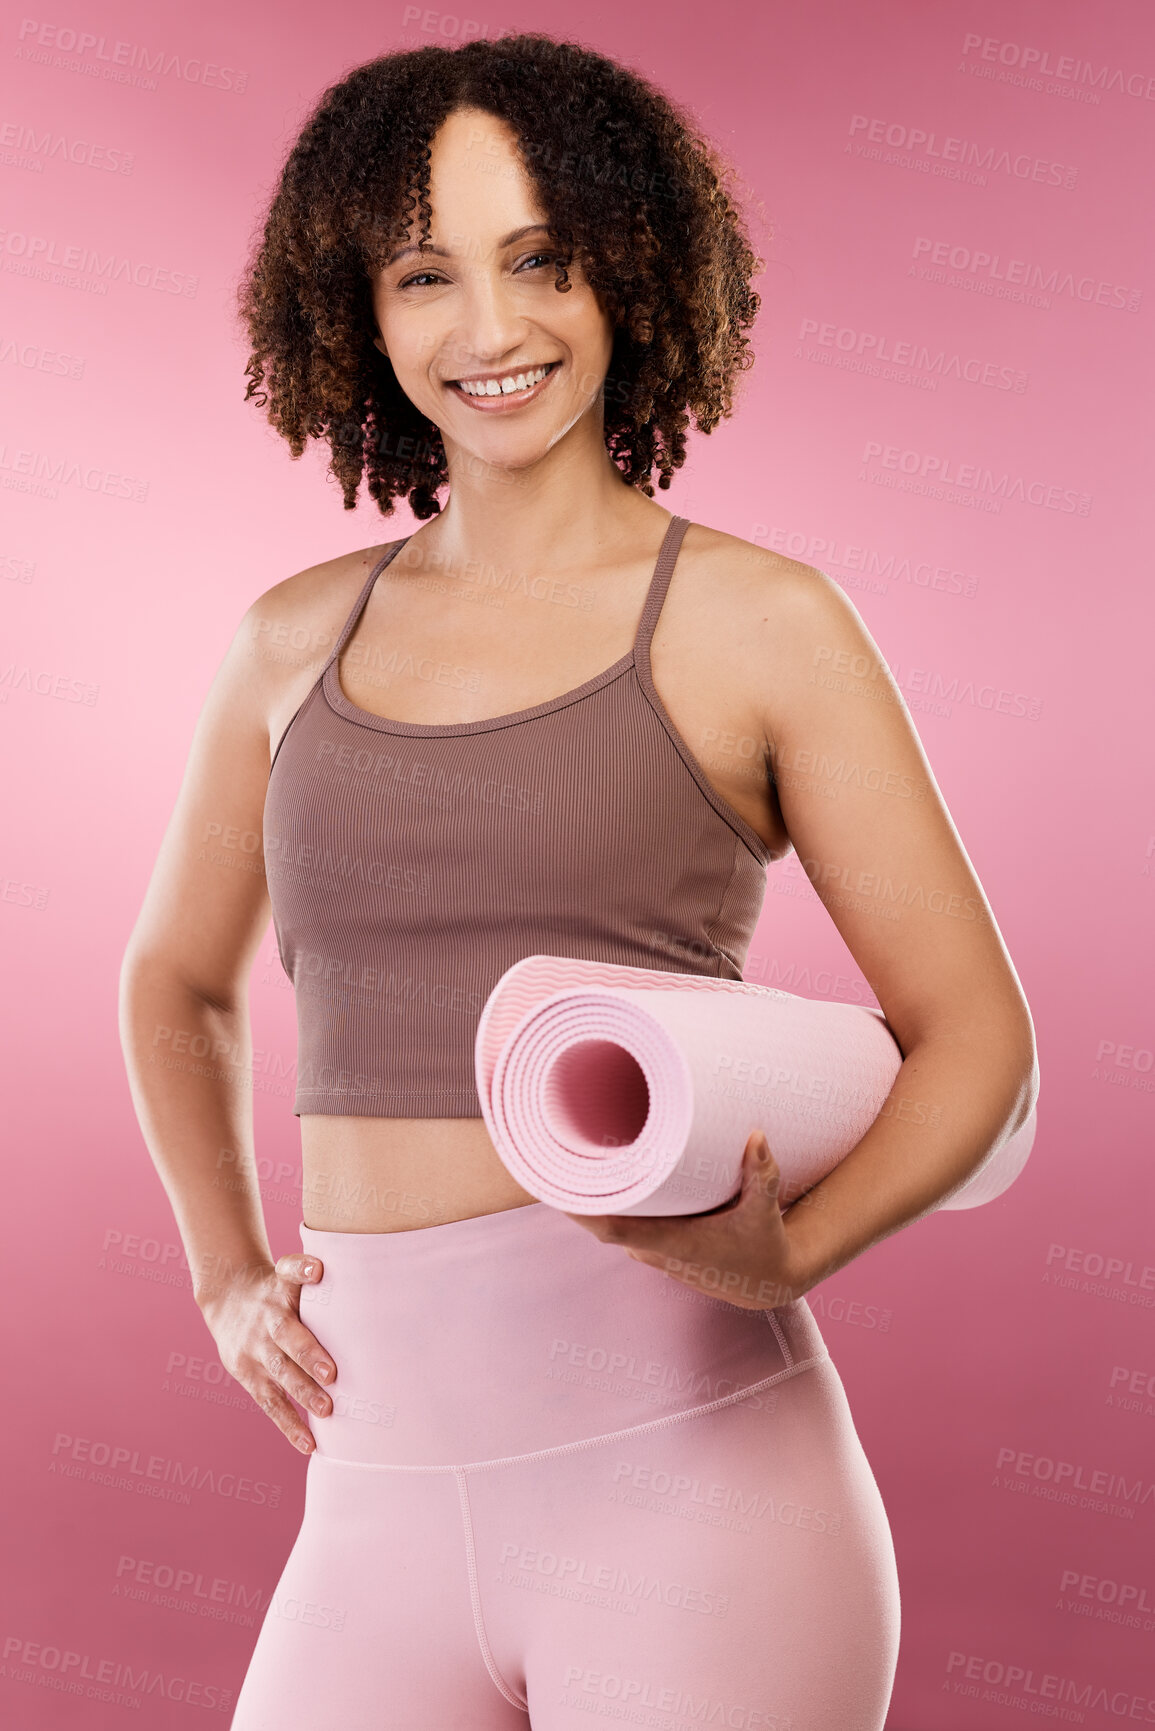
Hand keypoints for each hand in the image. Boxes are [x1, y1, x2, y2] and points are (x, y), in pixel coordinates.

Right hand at [198, 1252, 334, 1452]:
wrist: (227, 1299)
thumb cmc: (278, 1289)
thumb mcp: (289, 1273)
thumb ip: (316, 1275)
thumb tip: (364, 1276)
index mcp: (280, 1288)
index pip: (290, 1271)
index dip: (303, 1269)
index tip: (317, 1270)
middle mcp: (267, 1318)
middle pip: (287, 1335)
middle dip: (308, 1354)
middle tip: (332, 1373)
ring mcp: (255, 1348)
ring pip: (279, 1372)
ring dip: (302, 1393)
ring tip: (326, 1410)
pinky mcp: (248, 1374)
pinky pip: (269, 1401)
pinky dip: (288, 1424)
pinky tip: (308, 1443)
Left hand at [562, 1130, 811, 1309]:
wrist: (765, 1279)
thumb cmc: (762, 1244)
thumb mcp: (764, 1210)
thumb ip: (761, 1175)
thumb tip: (757, 1136)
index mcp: (671, 1242)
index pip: (611, 1227)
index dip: (580, 1207)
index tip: (557, 1182)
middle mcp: (652, 1249)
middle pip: (598, 1218)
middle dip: (577, 1187)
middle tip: (556, 1143)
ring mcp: (648, 1249)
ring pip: (606, 1219)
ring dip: (591, 1192)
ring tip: (569, 1149)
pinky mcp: (651, 1245)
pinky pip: (618, 1221)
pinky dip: (607, 1201)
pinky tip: (596, 1173)